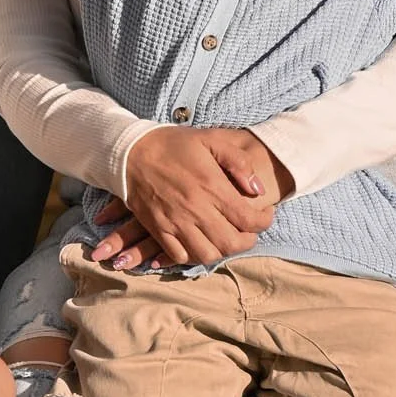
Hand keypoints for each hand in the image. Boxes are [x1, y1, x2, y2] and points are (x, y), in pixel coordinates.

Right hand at [106, 127, 285, 267]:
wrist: (130, 151)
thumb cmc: (174, 144)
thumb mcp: (212, 140)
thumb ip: (239, 163)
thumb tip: (257, 189)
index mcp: (212, 186)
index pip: (249, 219)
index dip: (264, 221)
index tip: (264, 214)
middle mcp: (195, 208)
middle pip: (231, 243)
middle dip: (247, 241)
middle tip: (249, 231)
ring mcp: (175, 222)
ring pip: (207, 254)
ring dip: (222, 251)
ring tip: (226, 239)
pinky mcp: (159, 229)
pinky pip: (179, 256)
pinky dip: (193, 256)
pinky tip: (200, 244)